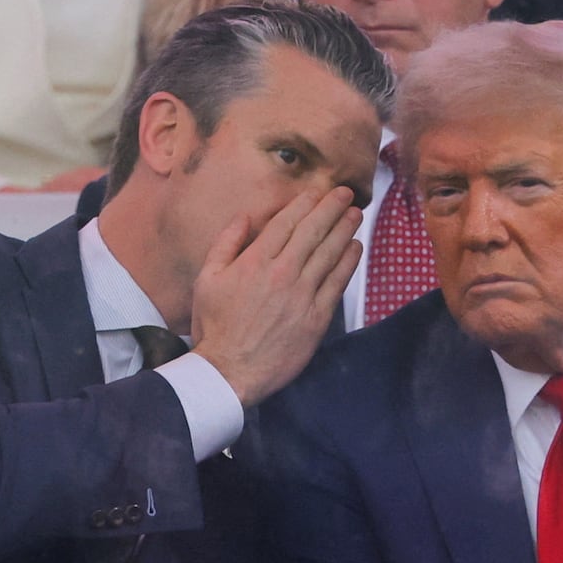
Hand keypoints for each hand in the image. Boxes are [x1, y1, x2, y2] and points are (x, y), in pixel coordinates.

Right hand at [190, 186, 361, 406]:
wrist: (230, 371)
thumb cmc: (215, 326)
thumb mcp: (207, 279)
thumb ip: (226, 243)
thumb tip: (244, 217)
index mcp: (255, 261)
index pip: (286, 223)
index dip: (305, 203)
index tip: (317, 192)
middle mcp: (282, 273)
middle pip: (313, 232)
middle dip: (332, 208)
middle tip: (346, 194)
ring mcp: (302, 295)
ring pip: (330, 253)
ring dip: (345, 230)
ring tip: (355, 214)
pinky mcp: (317, 317)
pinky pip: (337, 283)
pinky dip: (348, 262)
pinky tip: (355, 248)